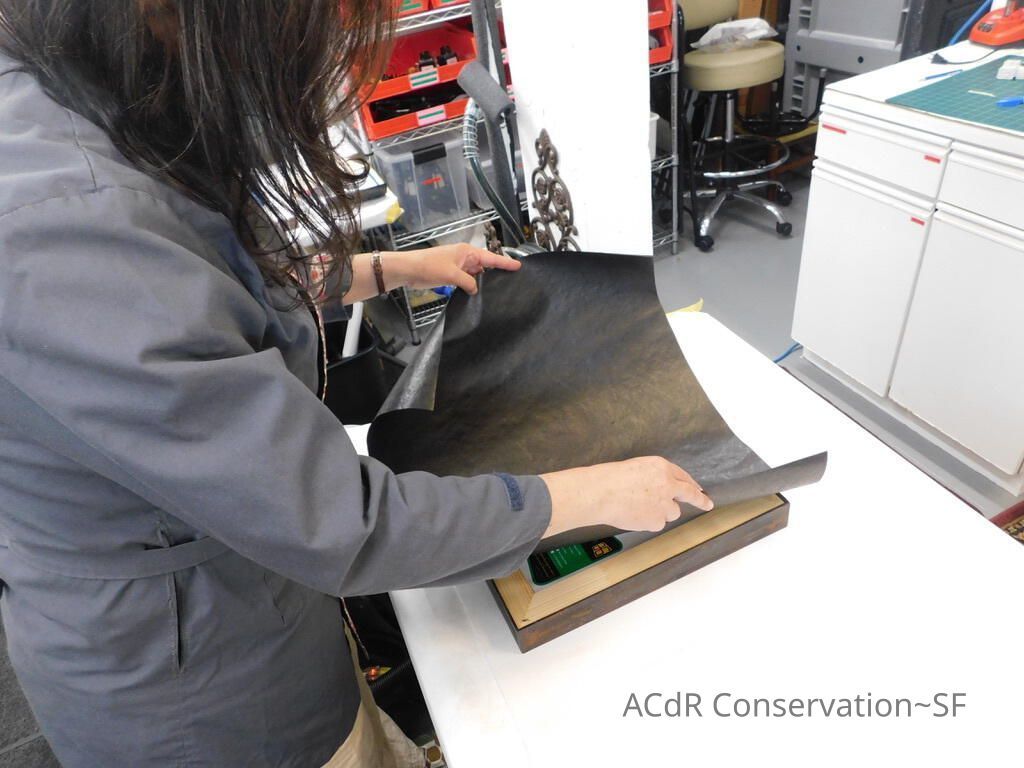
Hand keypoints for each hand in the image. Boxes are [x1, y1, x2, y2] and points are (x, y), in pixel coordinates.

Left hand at [387, 243, 520, 294]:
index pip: (490, 257)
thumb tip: (476, 290)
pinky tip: (477, 294)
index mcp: (466, 252)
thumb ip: (468, 282)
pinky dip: (472, 286)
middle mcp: (464, 258)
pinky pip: (467, 280)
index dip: (504, 263)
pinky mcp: (451, 275)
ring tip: (497, 290)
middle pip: (485, 265)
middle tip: (511, 281)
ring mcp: (457, 266)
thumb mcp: (452, 274)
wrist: (408, 270)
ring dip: (483, 281)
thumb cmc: (428, 266)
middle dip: (496, 272)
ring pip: (476, 274)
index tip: (518, 266)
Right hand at [540, 457, 713, 538]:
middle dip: (700, 500)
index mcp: (662, 467)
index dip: (691, 483)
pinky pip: (657, 523)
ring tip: (638, 507)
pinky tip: (633, 515)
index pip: (682, 476)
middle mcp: (668, 484)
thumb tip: (666, 491)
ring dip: (661, 512)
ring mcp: (665, 504)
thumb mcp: (636, 468)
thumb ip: (655, 478)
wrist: (601, 493)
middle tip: (707, 504)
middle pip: (689, 494)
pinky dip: (648, 521)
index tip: (700, 490)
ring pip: (671, 512)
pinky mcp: (658, 520)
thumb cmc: (611, 479)